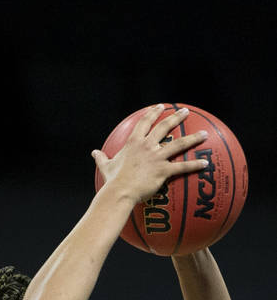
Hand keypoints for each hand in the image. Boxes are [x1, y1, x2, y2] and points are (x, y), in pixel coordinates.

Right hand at [92, 104, 207, 203]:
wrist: (119, 192)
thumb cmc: (112, 181)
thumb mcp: (106, 167)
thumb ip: (102, 158)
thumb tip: (94, 153)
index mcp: (133, 143)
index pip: (144, 122)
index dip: (153, 113)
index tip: (160, 107)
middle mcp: (147, 146)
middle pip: (165, 127)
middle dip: (176, 117)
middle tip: (185, 112)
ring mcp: (156, 157)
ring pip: (178, 144)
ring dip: (193, 138)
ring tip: (204, 134)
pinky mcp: (163, 170)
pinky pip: (182, 167)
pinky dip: (195, 165)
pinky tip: (205, 163)